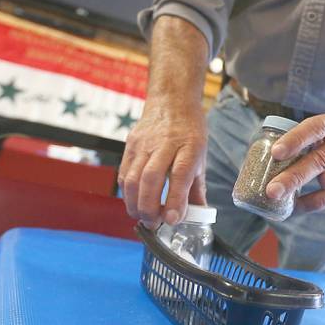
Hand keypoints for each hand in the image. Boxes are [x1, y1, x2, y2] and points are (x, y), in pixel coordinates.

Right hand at [118, 101, 206, 228]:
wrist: (171, 100)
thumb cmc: (189, 130)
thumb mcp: (200, 155)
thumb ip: (197, 186)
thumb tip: (198, 215)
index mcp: (189, 146)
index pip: (180, 174)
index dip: (176, 199)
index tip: (173, 220)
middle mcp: (165, 143)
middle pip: (151, 178)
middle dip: (149, 207)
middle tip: (154, 224)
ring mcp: (144, 143)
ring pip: (133, 178)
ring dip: (135, 204)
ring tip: (142, 217)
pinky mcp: (130, 144)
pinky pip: (124, 173)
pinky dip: (127, 193)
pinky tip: (134, 201)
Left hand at [264, 111, 324, 212]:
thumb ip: (305, 135)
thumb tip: (270, 155)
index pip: (314, 129)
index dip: (295, 140)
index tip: (275, 153)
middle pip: (320, 160)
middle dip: (293, 176)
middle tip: (272, 189)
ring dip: (302, 190)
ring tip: (279, 197)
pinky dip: (314, 202)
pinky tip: (295, 206)